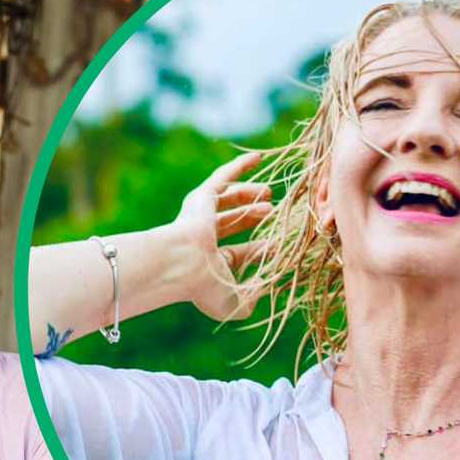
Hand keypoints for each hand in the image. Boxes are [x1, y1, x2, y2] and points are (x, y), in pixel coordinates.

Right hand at [173, 152, 272, 320]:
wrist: (181, 264)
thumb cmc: (206, 286)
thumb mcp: (236, 301)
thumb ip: (254, 296)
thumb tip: (268, 284)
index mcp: (211, 264)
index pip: (239, 253)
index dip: (259, 249)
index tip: (277, 244)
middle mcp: (204, 239)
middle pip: (233, 223)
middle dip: (252, 217)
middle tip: (272, 211)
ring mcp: (201, 217)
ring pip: (229, 200)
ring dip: (249, 195)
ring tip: (269, 192)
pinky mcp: (202, 198)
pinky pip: (223, 177)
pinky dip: (240, 166)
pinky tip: (258, 158)